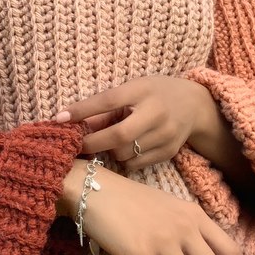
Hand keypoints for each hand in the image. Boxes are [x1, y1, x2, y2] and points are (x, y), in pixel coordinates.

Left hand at [53, 76, 217, 170]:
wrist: (194, 105)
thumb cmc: (154, 94)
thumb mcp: (132, 91)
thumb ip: (105, 108)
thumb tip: (72, 123)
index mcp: (143, 90)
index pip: (108, 100)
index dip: (83, 110)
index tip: (60, 118)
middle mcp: (156, 113)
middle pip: (118, 136)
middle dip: (92, 143)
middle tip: (77, 145)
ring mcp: (165, 134)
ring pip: (124, 153)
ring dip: (109, 151)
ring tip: (110, 141)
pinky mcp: (168, 152)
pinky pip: (134, 164)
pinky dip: (124, 159)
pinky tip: (127, 149)